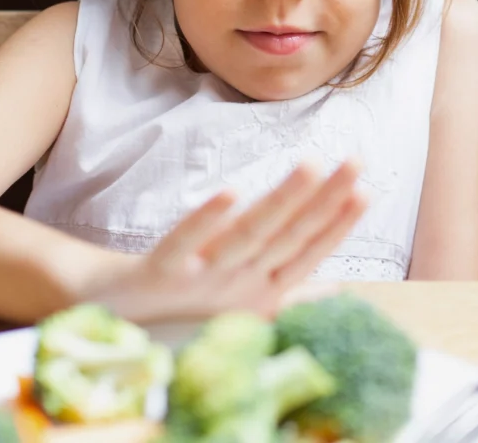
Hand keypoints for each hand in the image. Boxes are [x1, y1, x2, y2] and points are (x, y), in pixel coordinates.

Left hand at [81, 159, 366, 323]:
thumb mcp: (244, 302)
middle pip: (287, 238)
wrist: (110, 315)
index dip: (339, 224)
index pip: (308, 253)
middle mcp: (237, 287)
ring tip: (310, 166)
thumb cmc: (181, 304)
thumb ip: (291, 293)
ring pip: (250, 236)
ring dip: (282, 202)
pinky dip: (209, 220)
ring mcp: (202, 280)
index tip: (367, 190)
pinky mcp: (162, 272)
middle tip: (355, 162)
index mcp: (258, 291)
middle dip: (325, 200)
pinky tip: (232, 190)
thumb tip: (338, 288)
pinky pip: (187, 243)